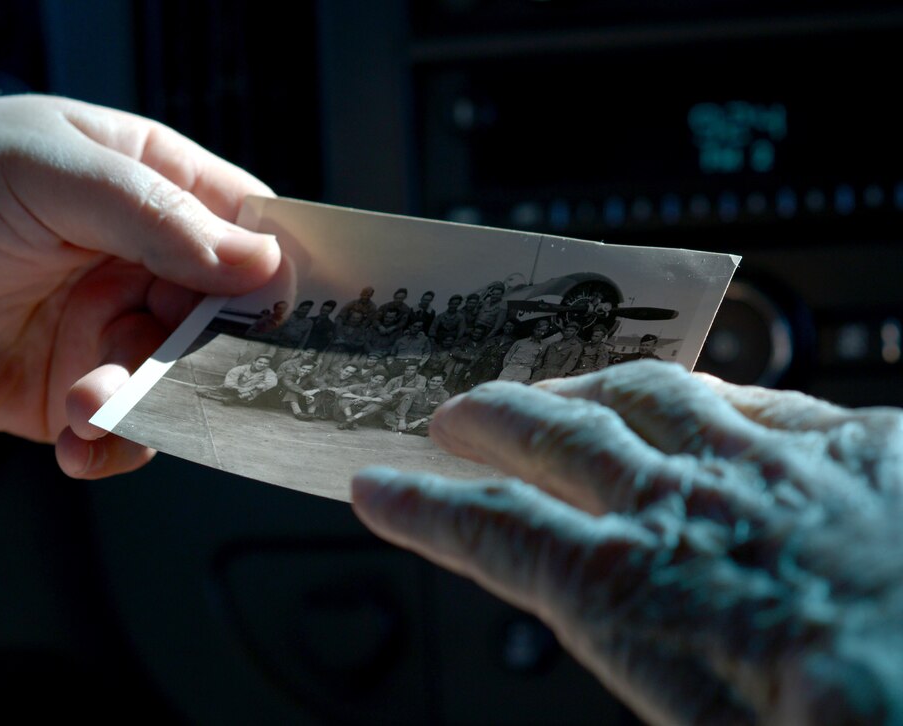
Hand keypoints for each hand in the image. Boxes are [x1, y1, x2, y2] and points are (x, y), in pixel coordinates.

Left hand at [0, 95, 278, 477]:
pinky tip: (81, 437)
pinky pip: (127, 430)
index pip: (248, 228)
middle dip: (215, 355)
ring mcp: (112, 330)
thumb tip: (261, 264)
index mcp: (155, 188)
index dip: (278, 269)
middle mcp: (146, 264)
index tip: (291, 311)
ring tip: (90, 399)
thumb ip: (156, 215)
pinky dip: (116, 444)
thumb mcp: (51, 170)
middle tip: (190, 370)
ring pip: (181, 383)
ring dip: (152, 403)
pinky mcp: (75, 391)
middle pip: (228, 319)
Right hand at [352, 360, 902, 724]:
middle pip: (566, 438)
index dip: (428, 512)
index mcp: (660, 594)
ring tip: (557, 389)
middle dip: (492, 421)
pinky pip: (775, 402)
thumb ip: (648, 667)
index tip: (376, 488)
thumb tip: (583, 603)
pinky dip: (723, 403)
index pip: (505, 536)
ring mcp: (794, 467)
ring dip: (590, 391)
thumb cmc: (871, 719)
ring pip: (660, 397)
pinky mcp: (876, 447)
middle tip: (448, 415)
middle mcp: (712, 510)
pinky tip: (716, 408)